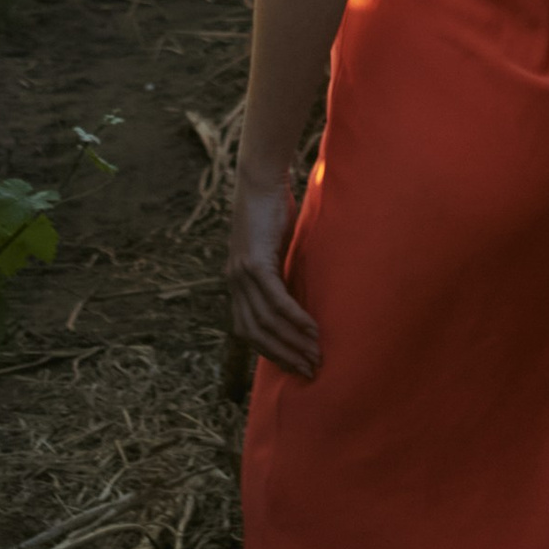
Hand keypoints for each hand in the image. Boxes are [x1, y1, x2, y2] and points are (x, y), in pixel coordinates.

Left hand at [227, 165, 320, 379]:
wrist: (259, 179)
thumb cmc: (271, 211)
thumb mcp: (273, 249)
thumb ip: (278, 274)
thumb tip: (298, 299)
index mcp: (236, 283)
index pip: (249, 332)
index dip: (271, 352)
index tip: (294, 367)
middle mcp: (234, 283)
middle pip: (256, 335)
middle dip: (284, 356)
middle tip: (309, 370)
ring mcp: (241, 274)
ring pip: (266, 323)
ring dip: (292, 343)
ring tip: (315, 355)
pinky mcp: (254, 262)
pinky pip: (275, 300)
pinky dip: (293, 318)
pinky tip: (311, 330)